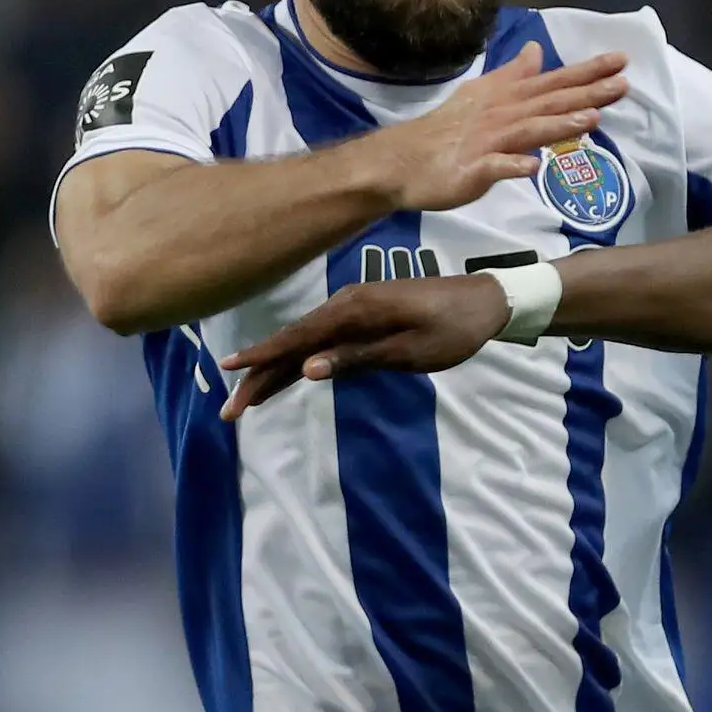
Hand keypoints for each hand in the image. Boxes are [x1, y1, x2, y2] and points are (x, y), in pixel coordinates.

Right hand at [220, 274, 506, 415]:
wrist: (484, 301)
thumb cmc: (453, 329)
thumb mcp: (409, 350)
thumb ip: (357, 359)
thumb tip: (306, 370)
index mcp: (353, 311)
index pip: (295, 339)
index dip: (260, 359)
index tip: (227, 374)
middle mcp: (345, 305)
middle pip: (292, 344)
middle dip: (259, 375)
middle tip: (230, 410)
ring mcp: (352, 309)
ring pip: (303, 343)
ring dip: (274, 369)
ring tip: (246, 397)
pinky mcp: (363, 316)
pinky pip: (321, 339)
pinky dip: (299, 357)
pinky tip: (285, 372)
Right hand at [379, 47, 628, 212]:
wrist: (402, 161)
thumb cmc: (449, 132)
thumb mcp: (483, 96)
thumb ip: (513, 77)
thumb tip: (537, 51)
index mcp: (505, 98)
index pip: (551, 82)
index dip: (585, 73)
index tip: (620, 61)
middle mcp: (500, 114)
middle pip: (548, 101)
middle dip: (585, 92)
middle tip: (622, 84)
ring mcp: (486, 141)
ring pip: (527, 130)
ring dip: (558, 125)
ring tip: (590, 120)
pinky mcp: (472, 169)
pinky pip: (494, 167)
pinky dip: (512, 165)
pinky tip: (532, 166)